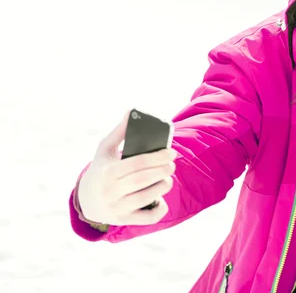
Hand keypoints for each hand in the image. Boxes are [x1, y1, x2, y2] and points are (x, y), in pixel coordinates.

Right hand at [78, 111, 176, 225]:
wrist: (86, 200)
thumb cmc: (101, 169)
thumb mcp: (105, 150)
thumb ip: (120, 132)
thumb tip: (131, 112)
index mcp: (108, 171)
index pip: (137, 163)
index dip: (157, 157)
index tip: (172, 153)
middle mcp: (110, 191)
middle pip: (143, 180)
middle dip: (162, 171)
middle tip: (172, 165)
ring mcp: (117, 207)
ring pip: (147, 198)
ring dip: (162, 186)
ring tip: (167, 178)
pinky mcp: (124, 220)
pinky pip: (147, 218)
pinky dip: (159, 209)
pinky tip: (160, 200)